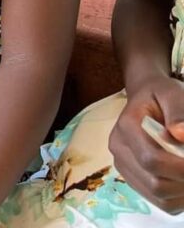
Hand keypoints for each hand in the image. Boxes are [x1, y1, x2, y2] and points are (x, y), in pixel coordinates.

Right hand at [110, 75, 183, 211]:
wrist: (146, 98)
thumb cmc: (160, 95)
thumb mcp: (171, 94)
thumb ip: (178, 112)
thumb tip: (180, 135)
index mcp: (126, 126)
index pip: (151, 160)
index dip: (180, 168)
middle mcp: (118, 148)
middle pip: (155, 183)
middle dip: (183, 181)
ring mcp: (123, 165)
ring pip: (158, 196)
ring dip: (182, 192)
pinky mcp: (132, 177)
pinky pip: (158, 201)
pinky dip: (177, 198)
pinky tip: (181, 179)